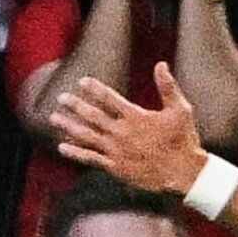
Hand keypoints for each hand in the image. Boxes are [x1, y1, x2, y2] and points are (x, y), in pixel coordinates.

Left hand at [50, 60, 207, 193]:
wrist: (184, 173)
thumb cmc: (183, 140)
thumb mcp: (180, 110)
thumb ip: (168, 86)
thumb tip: (161, 64)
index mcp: (135, 116)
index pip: (109, 98)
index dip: (94, 89)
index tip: (82, 81)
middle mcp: (122, 132)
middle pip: (93, 116)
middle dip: (75, 105)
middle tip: (61, 97)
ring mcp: (117, 151)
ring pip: (87, 136)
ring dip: (69, 126)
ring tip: (53, 118)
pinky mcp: (116, 167)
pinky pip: (91, 158)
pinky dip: (76, 152)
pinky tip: (62, 147)